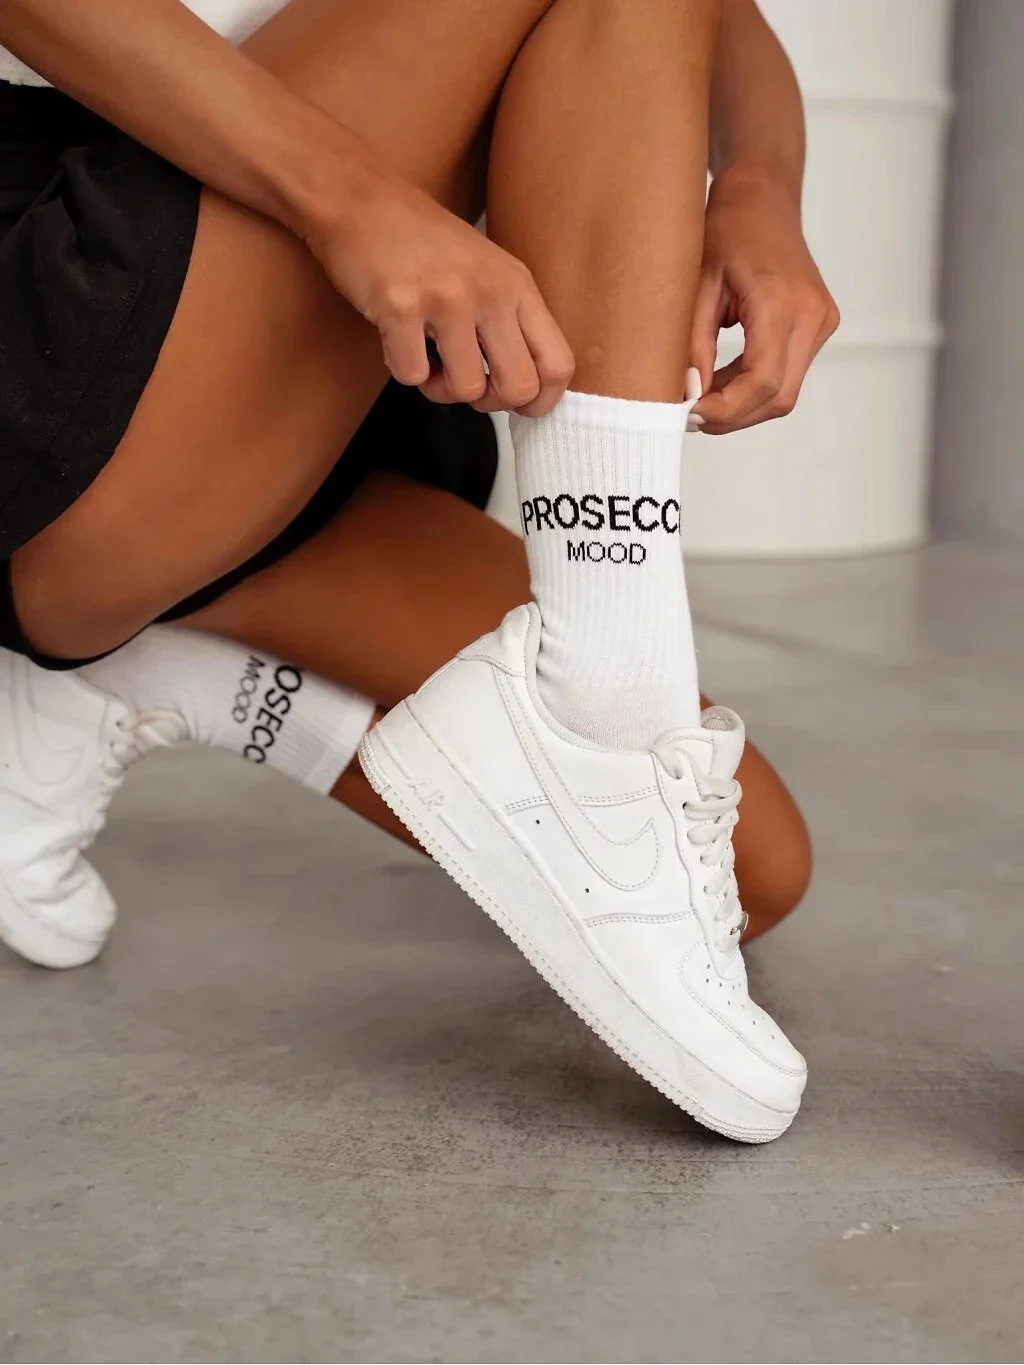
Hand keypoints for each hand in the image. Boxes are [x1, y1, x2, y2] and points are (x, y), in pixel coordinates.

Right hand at [306, 158, 573, 416]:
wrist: (358, 198)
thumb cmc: (420, 242)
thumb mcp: (486, 269)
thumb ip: (509, 319)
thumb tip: (525, 388)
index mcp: (518, 285)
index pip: (559, 365)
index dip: (540, 401)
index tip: (516, 407)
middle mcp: (491, 290)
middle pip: (519, 388)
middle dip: (489, 403)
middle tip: (464, 383)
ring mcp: (448, 298)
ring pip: (466, 389)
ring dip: (439, 389)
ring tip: (425, 357)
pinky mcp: (402, 307)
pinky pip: (412, 376)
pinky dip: (401, 368)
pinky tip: (395, 338)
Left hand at [690, 167, 838, 434]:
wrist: (763, 195)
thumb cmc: (728, 228)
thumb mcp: (698, 285)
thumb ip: (694, 344)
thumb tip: (690, 394)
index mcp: (783, 302)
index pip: (762, 381)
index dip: (725, 409)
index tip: (689, 414)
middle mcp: (812, 316)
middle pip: (778, 397)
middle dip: (733, 416)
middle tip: (691, 416)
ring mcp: (820, 322)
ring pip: (785, 392)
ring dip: (742, 405)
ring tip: (702, 398)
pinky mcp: (817, 326)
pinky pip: (787, 374)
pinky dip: (753, 387)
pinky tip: (721, 382)